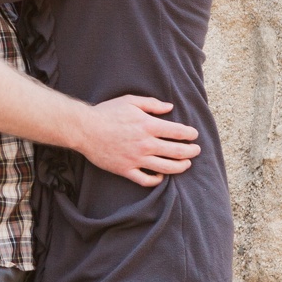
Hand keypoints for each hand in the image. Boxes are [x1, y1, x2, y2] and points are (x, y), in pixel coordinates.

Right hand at [66, 95, 200, 188]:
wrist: (85, 129)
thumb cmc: (107, 112)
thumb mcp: (130, 101)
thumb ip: (152, 104)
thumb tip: (170, 107)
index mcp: (148, 125)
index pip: (178, 132)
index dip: (190, 134)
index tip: (194, 135)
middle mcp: (146, 144)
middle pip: (177, 151)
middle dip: (191, 151)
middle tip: (196, 150)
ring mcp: (137, 159)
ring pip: (166, 168)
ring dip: (180, 166)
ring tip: (186, 164)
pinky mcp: (127, 170)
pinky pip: (147, 180)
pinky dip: (157, 180)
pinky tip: (161, 176)